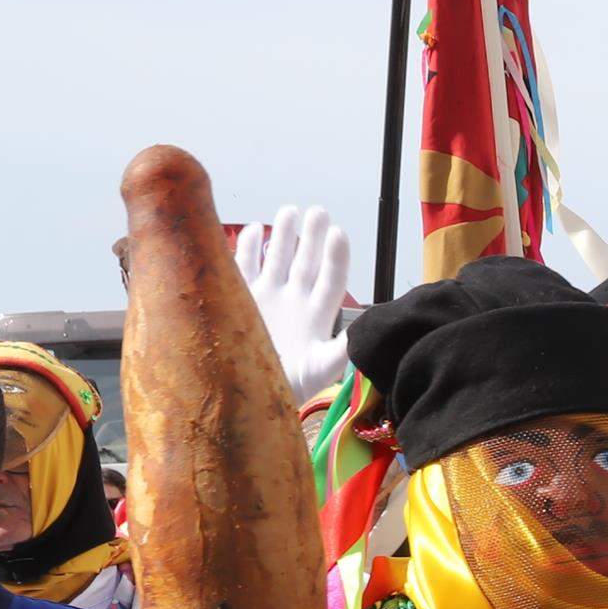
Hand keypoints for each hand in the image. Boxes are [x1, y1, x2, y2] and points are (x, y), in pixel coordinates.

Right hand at [232, 206, 355, 408]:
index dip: (336, 258)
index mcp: (317, 316)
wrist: (248, 398)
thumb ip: (343, 349)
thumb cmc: (290, 387)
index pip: (332, 280)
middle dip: (312, 237)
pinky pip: (244, 267)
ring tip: (290, 210)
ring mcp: (267, 298)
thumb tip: (367, 330)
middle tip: (318, 211)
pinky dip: (248, 249)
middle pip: (306, 263)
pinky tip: (256, 230)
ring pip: (278, 259)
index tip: (339, 233)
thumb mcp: (320, 369)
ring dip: (284, 236)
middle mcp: (295, 302)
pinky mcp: (240, 298)